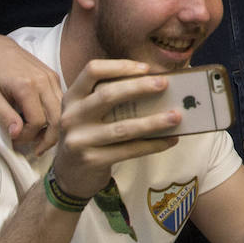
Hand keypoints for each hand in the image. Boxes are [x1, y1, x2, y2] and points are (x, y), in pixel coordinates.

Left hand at [0, 35, 64, 154]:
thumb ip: (4, 116)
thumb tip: (17, 135)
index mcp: (27, 86)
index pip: (37, 122)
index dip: (28, 137)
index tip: (15, 140)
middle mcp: (44, 80)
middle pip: (57, 117)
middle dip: (48, 138)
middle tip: (36, 150)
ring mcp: (51, 77)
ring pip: (62, 109)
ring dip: (54, 127)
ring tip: (39, 138)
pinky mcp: (52, 76)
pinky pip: (61, 99)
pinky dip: (56, 114)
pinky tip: (43, 122)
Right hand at [51, 60, 180, 198]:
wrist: (68, 176)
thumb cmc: (87, 135)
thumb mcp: (87, 113)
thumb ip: (109, 99)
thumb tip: (154, 86)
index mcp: (73, 97)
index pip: (92, 71)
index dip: (119, 66)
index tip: (145, 68)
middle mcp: (72, 116)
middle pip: (108, 95)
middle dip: (139, 87)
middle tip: (164, 83)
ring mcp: (80, 140)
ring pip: (123, 128)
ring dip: (153, 121)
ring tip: (176, 116)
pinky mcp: (92, 160)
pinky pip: (128, 150)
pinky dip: (152, 145)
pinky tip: (169, 140)